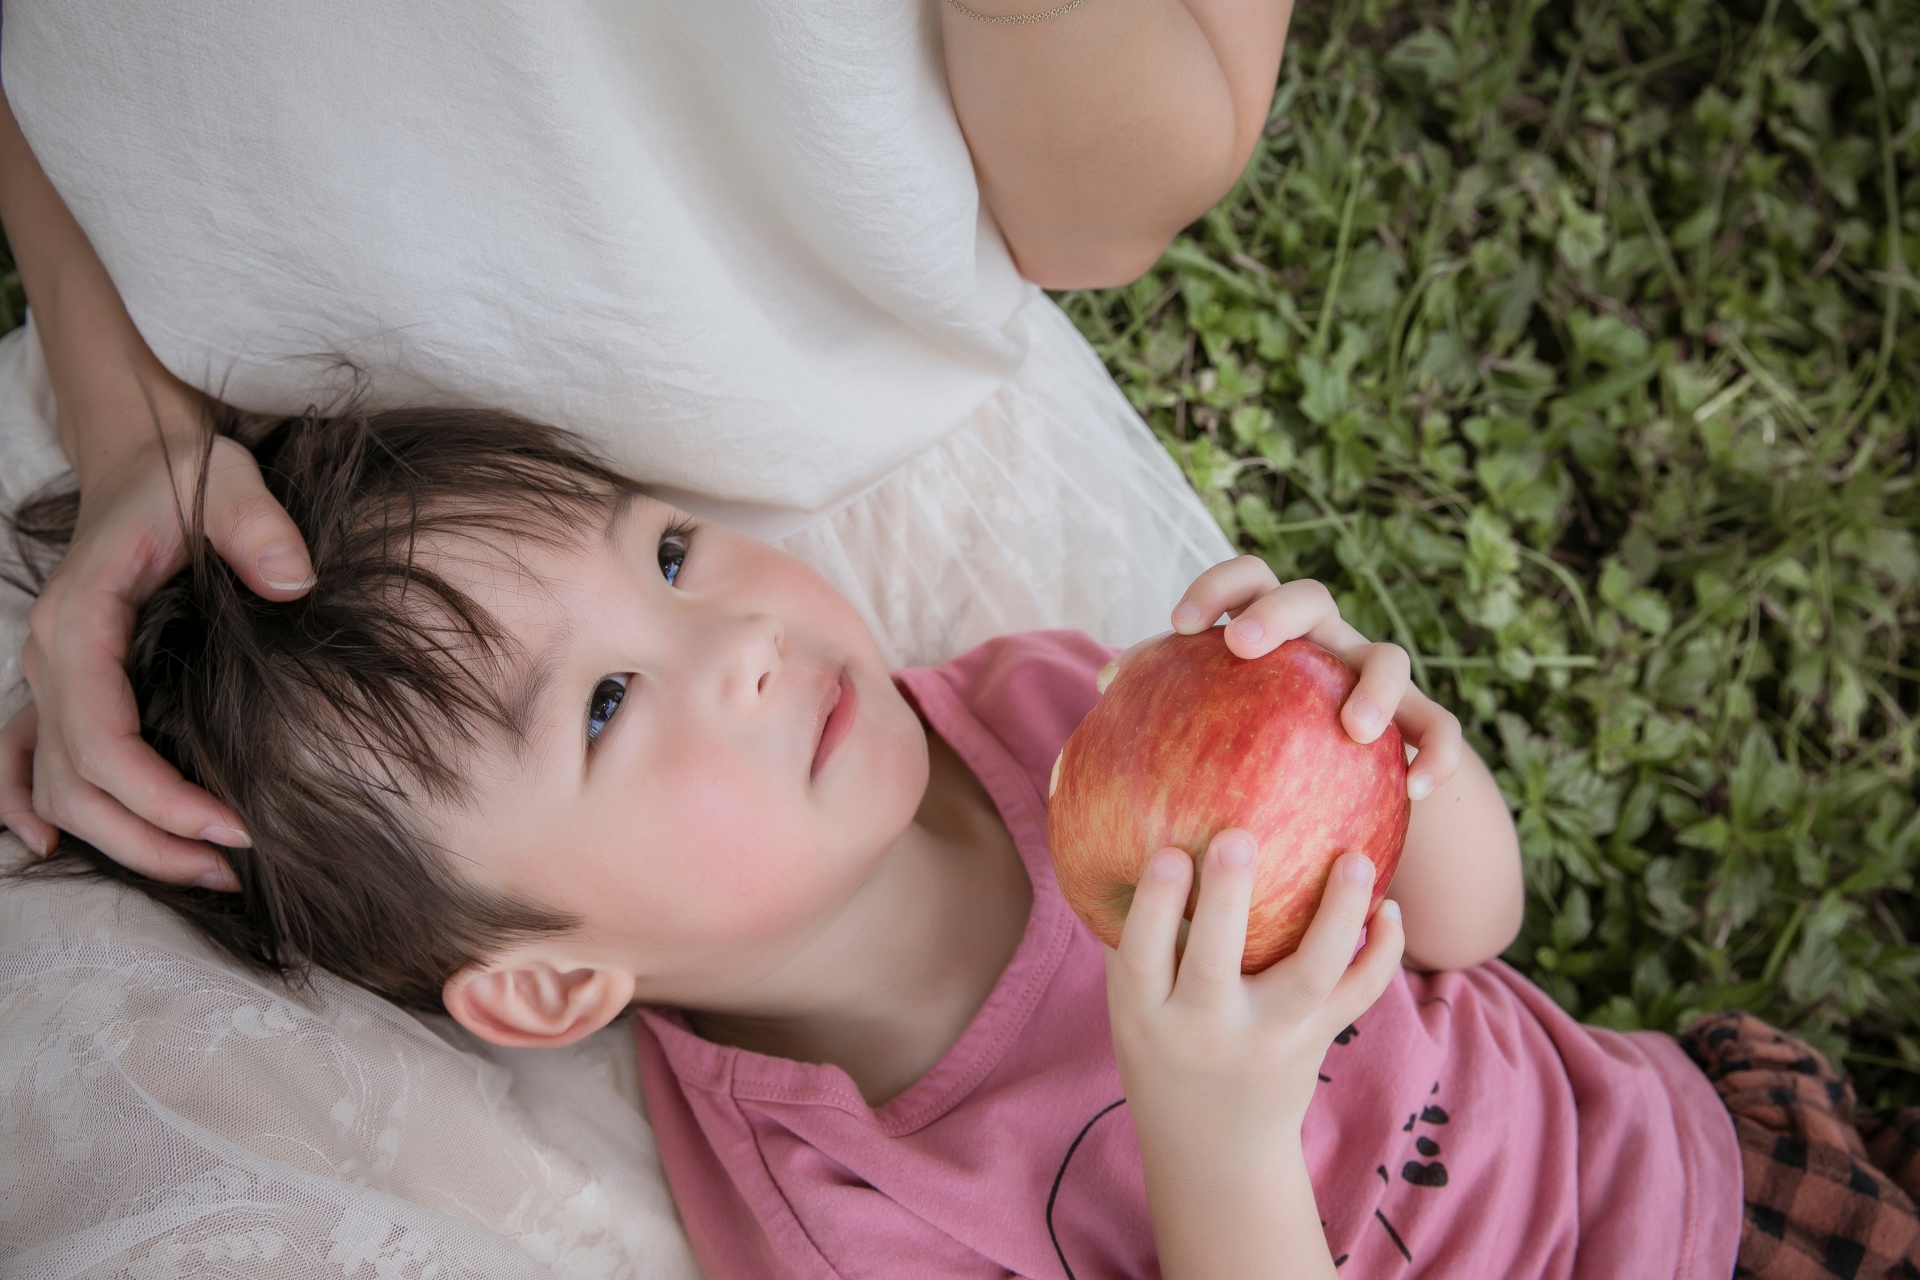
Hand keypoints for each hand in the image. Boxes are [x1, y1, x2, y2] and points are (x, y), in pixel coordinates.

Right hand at [2, 418, 313, 887]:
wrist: (140, 461)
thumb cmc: (185, 475)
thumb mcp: (229, 480)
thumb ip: (259, 527)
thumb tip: (292, 583)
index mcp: (83, 619)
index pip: (102, 738)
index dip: (161, 798)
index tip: (236, 828)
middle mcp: (50, 657)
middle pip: (75, 782)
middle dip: (149, 839)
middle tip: (231, 870)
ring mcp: (48, 675)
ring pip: (52, 786)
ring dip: (118, 838)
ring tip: (203, 870)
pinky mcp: (61, 685)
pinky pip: (21, 757)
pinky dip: (25, 805)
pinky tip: (54, 846)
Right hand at [1106, 830, 1404, 1277]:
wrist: (1216, 1154)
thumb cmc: (1164, 1053)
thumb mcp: (1131, 1011)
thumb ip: (1134, 941)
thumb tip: (1130, 835)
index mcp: (1145, 1017)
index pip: (1140, 958)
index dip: (1153, 906)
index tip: (1167, 853)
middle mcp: (1204, 1031)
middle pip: (1214, 963)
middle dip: (1224, 899)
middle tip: (1237, 836)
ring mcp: (1267, 1039)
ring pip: (1306, 977)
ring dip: (1335, 917)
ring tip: (1355, 860)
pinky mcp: (1315, 1041)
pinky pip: (1355, 998)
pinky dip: (1383, 955)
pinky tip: (1390, 907)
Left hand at [1171, 557, 1462, 801]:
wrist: (1336, 776)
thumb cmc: (1247, 738)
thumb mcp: (1206, 716)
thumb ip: (1162, 703)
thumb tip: (1097, 703)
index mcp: (1268, 626)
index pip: (1245, 577)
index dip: (1214, 586)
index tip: (1180, 625)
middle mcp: (1323, 638)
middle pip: (1310, 596)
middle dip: (1277, 612)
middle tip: (1243, 645)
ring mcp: (1371, 674)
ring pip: (1388, 656)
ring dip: (1375, 686)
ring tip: (1356, 729)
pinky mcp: (1416, 721)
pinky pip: (1438, 729)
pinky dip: (1436, 753)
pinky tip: (1418, 790)